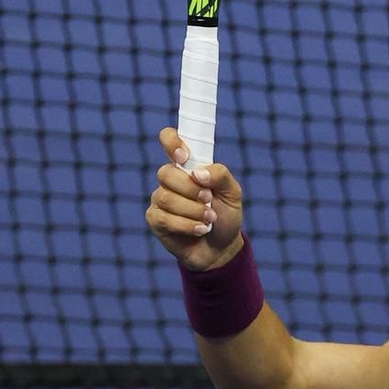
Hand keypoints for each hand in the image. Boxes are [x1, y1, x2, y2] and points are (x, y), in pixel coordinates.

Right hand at [145, 127, 244, 270]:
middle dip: (191, 189)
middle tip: (208, 200)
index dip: (172, 142)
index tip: (184, 157)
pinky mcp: (155, 219)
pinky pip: (165, 218)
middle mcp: (170, 179)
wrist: (221, 248)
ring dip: (193, 211)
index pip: (169, 139)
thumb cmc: (225, 216)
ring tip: (209, 220)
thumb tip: (197, 173)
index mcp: (187, 165)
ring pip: (167, 197)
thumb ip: (221, 175)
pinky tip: (200, 230)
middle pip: (166, 173)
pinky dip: (187, 226)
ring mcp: (160, 199)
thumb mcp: (232, 193)